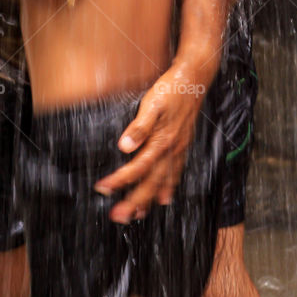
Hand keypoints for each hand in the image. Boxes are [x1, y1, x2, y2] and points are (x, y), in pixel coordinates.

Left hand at [94, 62, 205, 221]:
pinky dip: (169, 187)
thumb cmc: (171, 90)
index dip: (120, 180)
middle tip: (118, 216)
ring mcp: (179, 150)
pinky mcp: (182, 145)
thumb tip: (124, 146)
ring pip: (164, 182)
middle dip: (134, 201)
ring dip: (149, 199)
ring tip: (137, 214)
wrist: (194, 79)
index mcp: (161, 142)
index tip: (103, 189)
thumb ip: (139, 127)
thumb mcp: (152, 104)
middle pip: (151, 183)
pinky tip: (164, 197)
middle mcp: (171, 150)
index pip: (137, 168)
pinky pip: (175, 172)